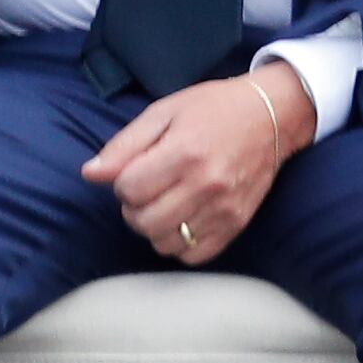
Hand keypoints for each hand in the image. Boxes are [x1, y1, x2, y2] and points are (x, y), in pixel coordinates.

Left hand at [80, 62, 316, 264]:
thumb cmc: (214, 108)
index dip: (121, 183)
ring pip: (166, 243)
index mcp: (184, 152)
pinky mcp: (237, 224)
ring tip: (163, 204)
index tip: (134, 171)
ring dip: (154, 227)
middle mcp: (205, 185)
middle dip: (133, 208)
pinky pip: (195, 255)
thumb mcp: (164, 112)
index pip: (129, 189)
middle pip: (143, 221)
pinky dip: (181, 243)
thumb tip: (90, 174)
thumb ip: (125, 145)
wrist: (272, 115)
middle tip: (145, 190)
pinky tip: (183, 219)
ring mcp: (224, 209)